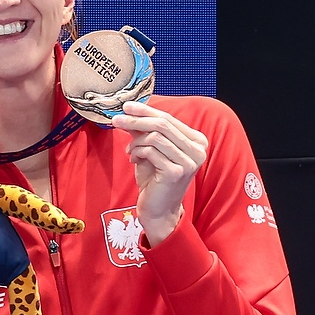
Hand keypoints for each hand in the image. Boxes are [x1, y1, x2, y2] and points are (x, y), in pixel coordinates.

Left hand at [111, 102, 207, 244]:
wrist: (158, 208)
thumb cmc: (155, 179)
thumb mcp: (150, 150)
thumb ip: (143, 132)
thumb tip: (129, 112)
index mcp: (196, 141)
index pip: (169, 118)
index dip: (147, 110)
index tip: (127, 105)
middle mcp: (198, 150)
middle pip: (162, 124)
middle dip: (136, 120)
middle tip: (117, 120)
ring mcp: (189, 161)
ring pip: (155, 137)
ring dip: (136, 142)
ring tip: (130, 151)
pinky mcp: (177, 172)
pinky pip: (150, 151)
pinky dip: (137, 153)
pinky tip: (134, 160)